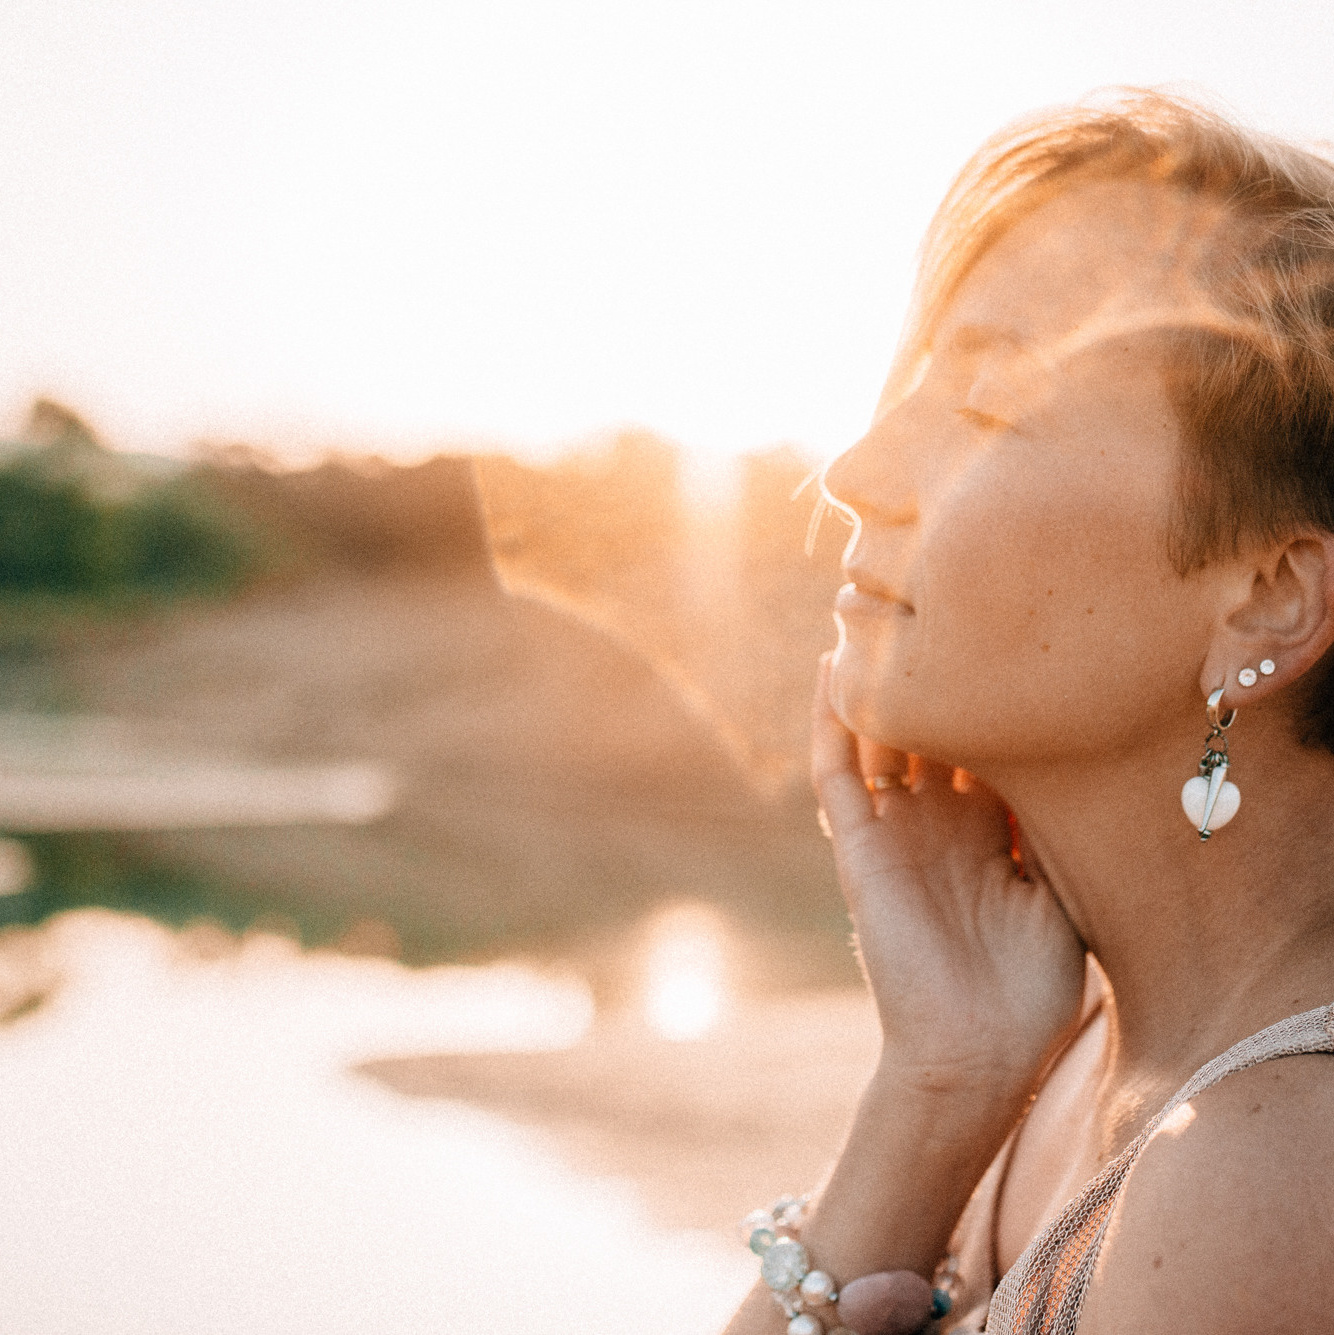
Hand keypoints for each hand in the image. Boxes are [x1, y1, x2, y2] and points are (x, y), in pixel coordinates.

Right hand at [812, 654, 1085, 1099]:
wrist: (979, 1047)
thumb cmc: (1031, 984)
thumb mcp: (1059, 885)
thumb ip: (1049, 820)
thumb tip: (1071, 747)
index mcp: (984, 830)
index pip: (979, 743)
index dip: (986, 692)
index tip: (1004, 633)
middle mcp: (935, 820)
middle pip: (927, 727)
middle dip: (931, 674)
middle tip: (935, 601)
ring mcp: (893, 829)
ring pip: (875, 736)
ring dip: (873, 680)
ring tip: (873, 611)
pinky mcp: (857, 844)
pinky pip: (835, 769)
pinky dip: (830, 719)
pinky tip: (832, 665)